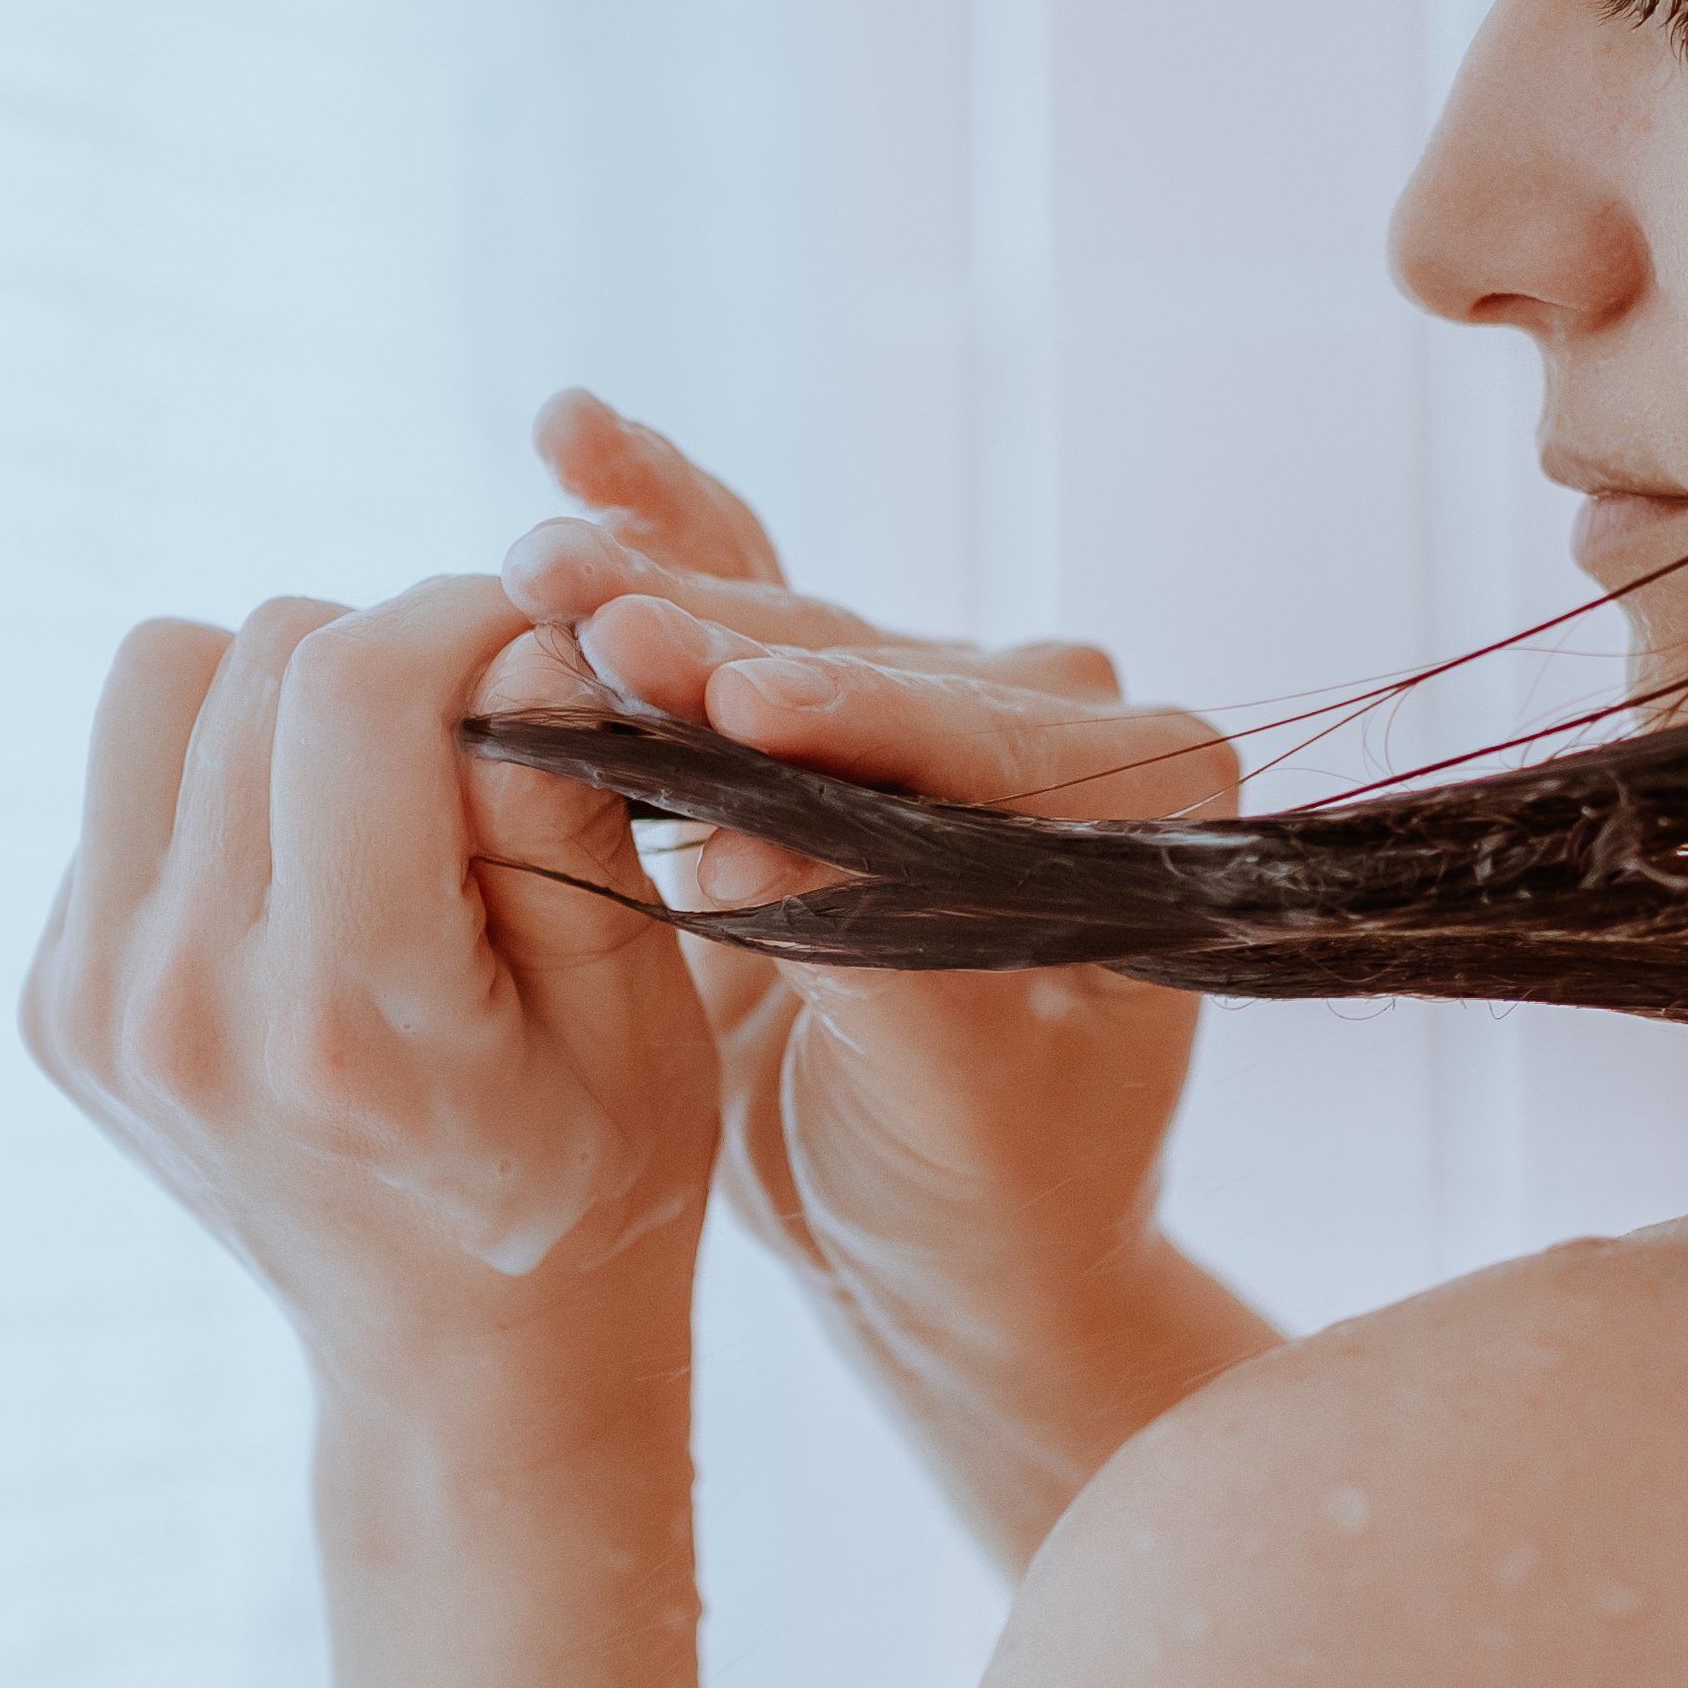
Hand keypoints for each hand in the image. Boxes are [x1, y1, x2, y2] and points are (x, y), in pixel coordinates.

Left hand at [19, 574, 719, 1425]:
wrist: (461, 1364)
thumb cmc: (589, 1181)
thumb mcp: (641, 1019)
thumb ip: (570, 820)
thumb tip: (521, 638)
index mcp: (336, 1020)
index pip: (352, 685)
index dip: (466, 615)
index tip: (543, 650)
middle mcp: (180, 1007)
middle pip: (258, 655)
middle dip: (394, 654)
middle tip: (484, 741)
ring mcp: (96, 1006)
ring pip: (161, 679)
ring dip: (287, 698)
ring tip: (385, 799)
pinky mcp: (55, 1000)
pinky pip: (128, 773)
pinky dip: (230, 781)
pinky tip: (315, 881)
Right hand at [510, 394, 1272, 1557]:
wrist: (962, 1246)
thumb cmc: (993, 1200)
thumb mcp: (955, 1112)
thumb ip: (882, 970)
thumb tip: (749, 838)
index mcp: (1152, 800)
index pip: (972, 742)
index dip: (842, 716)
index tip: (723, 696)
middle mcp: (1066, 722)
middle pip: (862, 665)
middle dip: (715, 641)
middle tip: (575, 604)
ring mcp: (946, 705)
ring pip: (786, 630)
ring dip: (655, 588)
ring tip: (534, 553)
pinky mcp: (843, 714)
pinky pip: (752, 601)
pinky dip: (666, 532)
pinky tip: (574, 441)